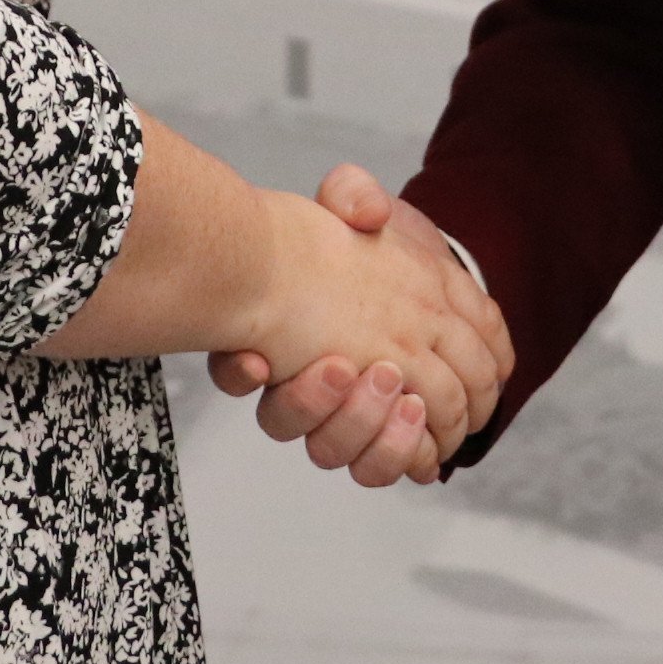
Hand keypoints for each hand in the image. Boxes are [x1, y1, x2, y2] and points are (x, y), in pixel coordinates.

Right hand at [210, 167, 509, 486]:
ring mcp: (342, 415)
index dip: (239, 372)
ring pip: (335, 453)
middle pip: (287, 424)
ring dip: (371, 434)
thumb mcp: (361, 206)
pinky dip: (404, 456)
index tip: (259, 361)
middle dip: (321, 404)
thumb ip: (354, 195)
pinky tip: (426, 431)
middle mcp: (300, 386)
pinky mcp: (387, 435)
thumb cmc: (377, 247)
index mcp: (277, 334)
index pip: (237, 368)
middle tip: (368, 371)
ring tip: (407, 400)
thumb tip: (366, 213)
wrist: (425, 277)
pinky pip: (381, 468)